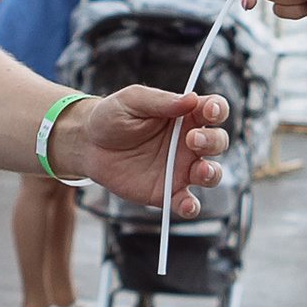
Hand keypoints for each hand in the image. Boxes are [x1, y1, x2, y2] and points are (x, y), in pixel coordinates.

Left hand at [61, 86, 230, 212]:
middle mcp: (189, 143)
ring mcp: (180, 169)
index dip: (218, 109)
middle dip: (212, 141)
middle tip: (191, 139)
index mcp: (185, 115)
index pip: (214, 109)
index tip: (208, 111)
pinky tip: (187, 205)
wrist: (88, 145)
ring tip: (201, 170)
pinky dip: (191, 207)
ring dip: (212, 173)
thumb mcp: (132, 100)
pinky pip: (187, 202)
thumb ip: (161, 100)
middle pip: (218, 142)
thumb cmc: (112, 116)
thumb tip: (191, 99)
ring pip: (210, 173)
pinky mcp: (167, 192)